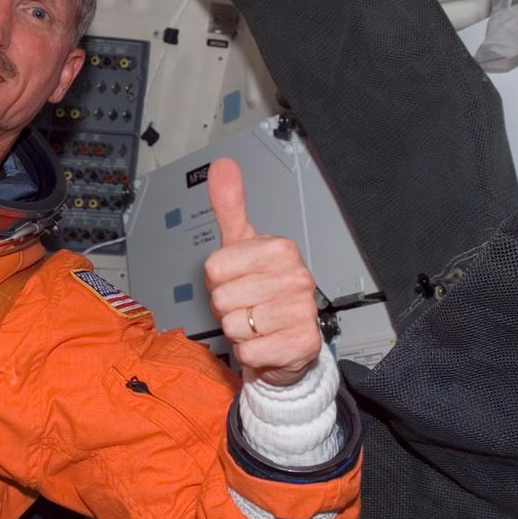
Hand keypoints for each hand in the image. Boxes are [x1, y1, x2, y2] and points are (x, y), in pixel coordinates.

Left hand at [204, 157, 321, 386]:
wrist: (286, 341)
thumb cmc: (260, 290)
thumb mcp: (241, 245)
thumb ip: (230, 206)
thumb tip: (222, 165)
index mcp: (281, 249)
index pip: (214, 268)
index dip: (218, 280)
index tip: (237, 280)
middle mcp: (298, 278)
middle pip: (222, 298)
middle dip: (226, 307)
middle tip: (246, 305)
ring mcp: (303, 312)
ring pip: (234, 325)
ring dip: (238, 330)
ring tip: (256, 324)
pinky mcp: (303, 345)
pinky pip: (248, 351)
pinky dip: (249, 353)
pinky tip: (266, 342)